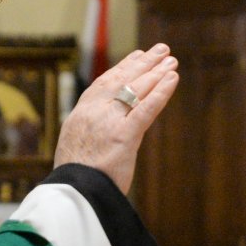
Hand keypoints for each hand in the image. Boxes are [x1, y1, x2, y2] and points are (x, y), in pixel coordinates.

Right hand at [52, 44, 178, 193]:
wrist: (72, 195)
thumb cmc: (76, 179)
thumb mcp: (77, 148)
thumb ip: (92, 133)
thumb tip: (105, 131)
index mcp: (80, 115)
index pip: (104, 84)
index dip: (123, 68)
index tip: (137, 56)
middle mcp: (93, 112)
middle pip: (122, 81)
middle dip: (144, 64)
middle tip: (161, 50)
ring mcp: (108, 122)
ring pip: (136, 90)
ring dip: (157, 73)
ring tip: (171, 61)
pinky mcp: (123, 136)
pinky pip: (146, 108)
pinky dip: (161, 92)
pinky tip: (173, 79)